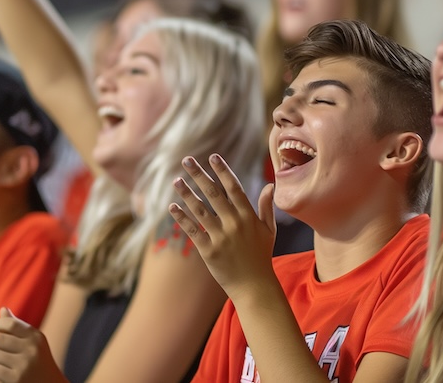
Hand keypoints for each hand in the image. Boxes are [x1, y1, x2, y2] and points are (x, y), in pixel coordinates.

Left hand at [0, 308, 59, 382]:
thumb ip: (17, 326)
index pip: (9, 324)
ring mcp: (24, 365)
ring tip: (3, 360)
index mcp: (36, 337)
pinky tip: (3, 371)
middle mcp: (32, 349)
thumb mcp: (33, 341)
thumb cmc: (38, 359)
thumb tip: (2, 309)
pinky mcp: (16, 379)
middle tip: (1, 348)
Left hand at [167, 154, 278, 299]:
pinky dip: (181, 218)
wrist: (254, 287)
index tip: (213, 157)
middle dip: (199, 175)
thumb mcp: (269, 230)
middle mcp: (235, 224)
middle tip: (187, 160)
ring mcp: (221, 237)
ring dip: (186, 193)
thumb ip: (267, 208)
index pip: (234, 187)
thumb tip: (270, 186)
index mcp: (249, 216)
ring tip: (176, 180)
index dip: (223, 171)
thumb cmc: (261, 256)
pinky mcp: (209, 251)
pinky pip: (192, 230)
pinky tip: (172, 207)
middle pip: (214, 194)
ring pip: (200, 210)